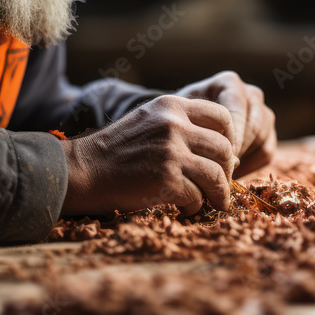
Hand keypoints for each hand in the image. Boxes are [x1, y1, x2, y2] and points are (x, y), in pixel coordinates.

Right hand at [60, 95, 236, 215]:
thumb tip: (225, 149)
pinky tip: (185, 208)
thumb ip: (182, 125)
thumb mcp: (150, 121)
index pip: (222, 116)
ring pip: (217, 175)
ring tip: (214, 202)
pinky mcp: (166, 180)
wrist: (84, 170)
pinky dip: (194, 206)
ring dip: (219, 194)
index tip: (223, 157)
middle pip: (224, 149)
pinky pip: (197, 196)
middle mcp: (174, 125)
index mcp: (172, 106)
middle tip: (219, 185)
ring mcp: (171, 152)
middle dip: (226, 171)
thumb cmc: (118, 150)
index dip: (229, 139)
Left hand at [176, 71, 276, 176]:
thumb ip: (198, 129)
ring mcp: (263, 113)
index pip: (236, 110)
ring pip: (262, 140)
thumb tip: (225, 157)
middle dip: (236, 151)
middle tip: (218, 170)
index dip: (228, 137)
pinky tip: (230, 174)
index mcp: (230, 83)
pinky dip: (251, 167)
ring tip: (221, 173)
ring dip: (243, 159)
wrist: (186, 121)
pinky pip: (267, 153)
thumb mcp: (182, 117)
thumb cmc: (181, 117)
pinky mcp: (268, 132)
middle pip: (253, 126)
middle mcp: (251, 94)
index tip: (214, 157)